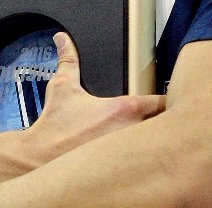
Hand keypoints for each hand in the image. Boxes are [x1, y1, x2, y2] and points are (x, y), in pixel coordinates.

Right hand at [0, 32, 164, 183]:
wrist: (40, 157)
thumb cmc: (55, 125)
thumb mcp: (62, 87)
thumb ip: (68, 60)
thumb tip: (63, 40)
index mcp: (125, 109)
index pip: (162, 101)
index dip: (169, 99)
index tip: (171, 99)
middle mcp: (132, 131)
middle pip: (165, 126)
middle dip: (166, 123)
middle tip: (163, 122)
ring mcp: (130, 154)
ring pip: (155, 146)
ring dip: (154, 142)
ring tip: (151, 142)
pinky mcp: (123, 171)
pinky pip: (143, 164)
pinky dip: (144, 161)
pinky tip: (137, 161)